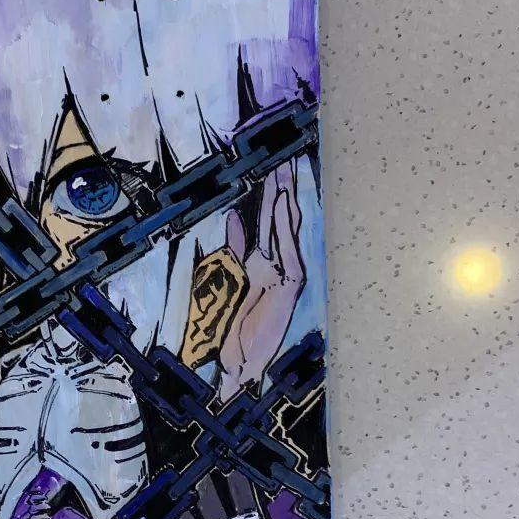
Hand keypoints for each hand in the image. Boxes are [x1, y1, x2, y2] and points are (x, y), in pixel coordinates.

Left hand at [217, 159, 304, 399]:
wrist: (241, 362)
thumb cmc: (233, 326)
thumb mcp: (227, 278)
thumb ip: (234, 247)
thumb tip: (235, 216)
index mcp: (259, 259)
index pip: (263, 218)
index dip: (265, 192)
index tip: (266, 164)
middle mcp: (274, 262)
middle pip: (276, 218)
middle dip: (278, 189)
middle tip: (281, 157)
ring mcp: (285, 272)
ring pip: (284, 228)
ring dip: (285, 200)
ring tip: (284, 171)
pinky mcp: (291, 285)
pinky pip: (289, 249)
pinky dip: (286, 227)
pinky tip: (285, 205)